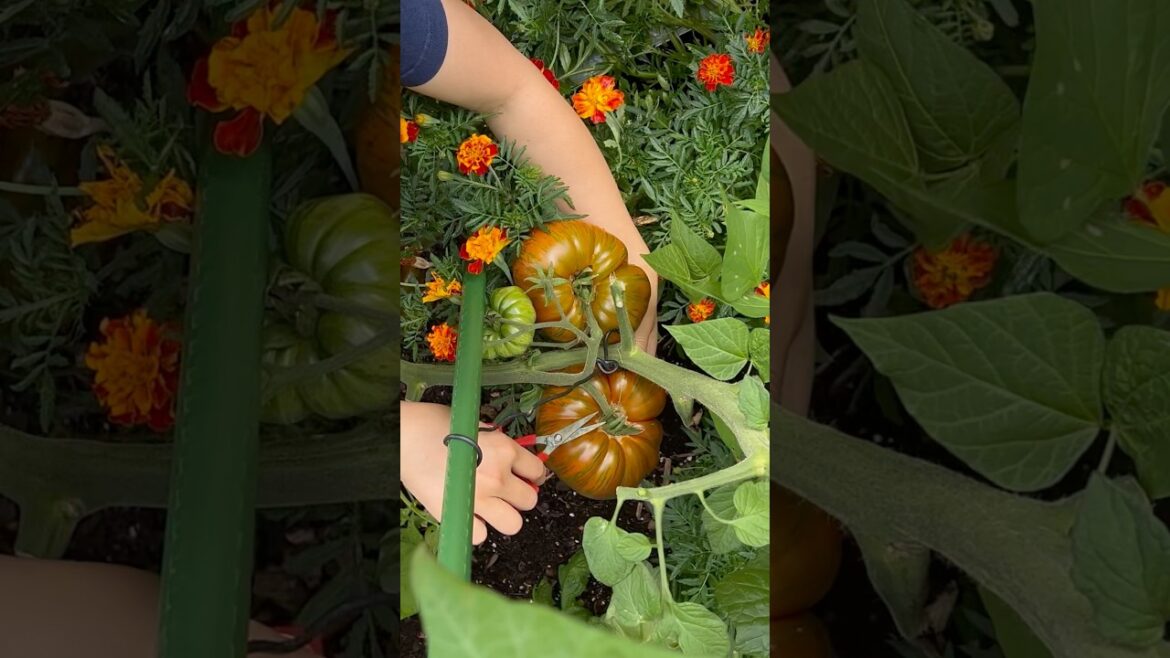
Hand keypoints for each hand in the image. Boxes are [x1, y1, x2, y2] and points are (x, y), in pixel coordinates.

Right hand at [401, 401, 547, 543]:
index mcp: (504, 449)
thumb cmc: (432, 424)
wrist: (404, 437)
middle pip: (529, 500)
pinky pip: (480, 535)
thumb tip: (507, 457)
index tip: (527, 477)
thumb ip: (495, 443)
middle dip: (519, 496)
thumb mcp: (475, 424)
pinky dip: (476, 529)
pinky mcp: (457, 515)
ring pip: (513, 524)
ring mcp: (479, 499)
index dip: (532, 475)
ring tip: (490, 508)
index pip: (536, 469)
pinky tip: (467, 514)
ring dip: (504, 516)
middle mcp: (497, 476)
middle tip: (505, 492)